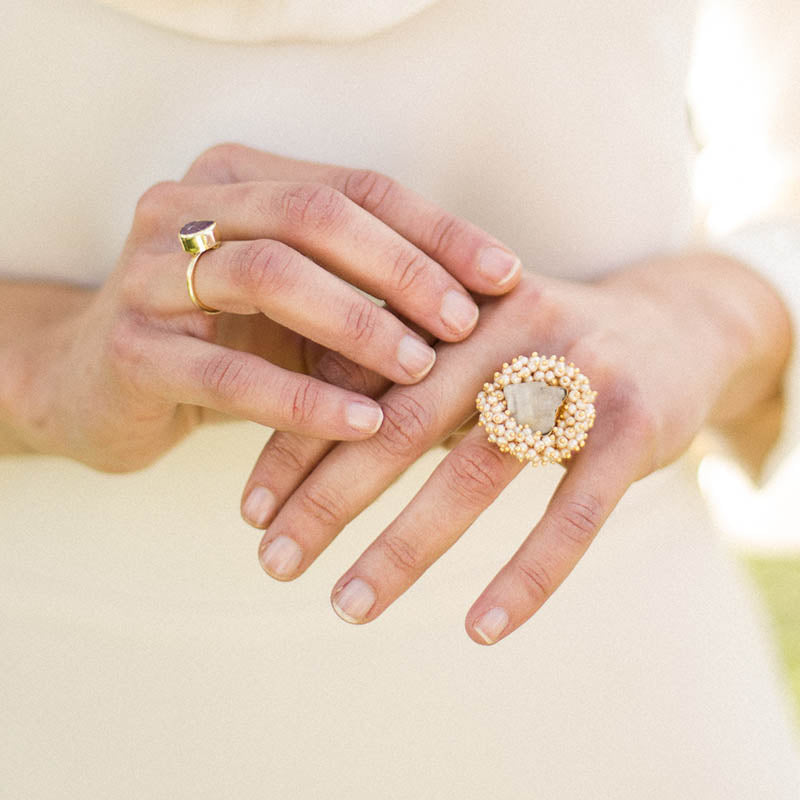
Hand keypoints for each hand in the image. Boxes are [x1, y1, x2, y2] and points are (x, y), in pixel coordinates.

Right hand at [11, 143, 520, 470]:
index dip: (436, 229)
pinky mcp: (129, 348)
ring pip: (269, 274)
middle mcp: (186, 206)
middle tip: (464, 322)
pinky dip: (303, 399)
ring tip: (421, 369)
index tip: (505, 274)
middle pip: (315, 215)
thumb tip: (487, 327)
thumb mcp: (302, 314)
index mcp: (237, 179)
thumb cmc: (224, 344)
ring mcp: (147, 271)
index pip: (356, 187)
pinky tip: (364, 424)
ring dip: (358, 322)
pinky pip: (227, 371)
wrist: (100, 386)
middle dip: (403, 268)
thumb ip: (371, 304)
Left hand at [243, 252, 789, 642]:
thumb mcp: (470, 339)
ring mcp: (574, 373)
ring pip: (475, 472)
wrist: (676, 322)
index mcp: (454, 304)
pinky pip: (573, 512)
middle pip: (401, 422)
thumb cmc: (544, 343)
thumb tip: (301, 440)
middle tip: (274, 565)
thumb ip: (398, 374)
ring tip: (347, 609)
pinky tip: (480, 629)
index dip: (297, 445)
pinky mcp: (634, 423)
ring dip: (405, 547)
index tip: (250, 513)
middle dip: (329, 500)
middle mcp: (506, 328)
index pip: (356, 377)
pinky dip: (527, 574)